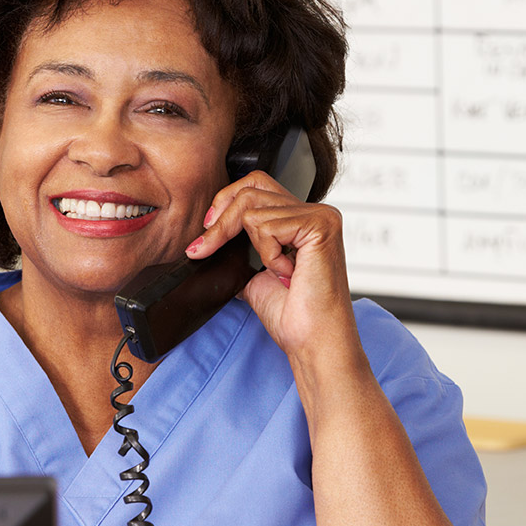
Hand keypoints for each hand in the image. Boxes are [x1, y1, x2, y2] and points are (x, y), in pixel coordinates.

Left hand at [185, 170, 356, 356]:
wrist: (311, 341)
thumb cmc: (294, 316)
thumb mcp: (255, 278)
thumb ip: (241, 253)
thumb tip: (209, 243)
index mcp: (301, 220)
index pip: (255, 184)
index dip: (224, 203)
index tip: (205, 236)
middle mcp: (315, 212)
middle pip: (250, 188)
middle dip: (221, 220)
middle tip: (205, 247)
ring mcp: (320, 216)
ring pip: (252, 208)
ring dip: (253, 247)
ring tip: (276, 272)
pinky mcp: (320, 225)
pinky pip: (267, 226)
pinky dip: (268, 253)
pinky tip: (288, 273)